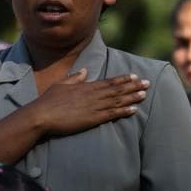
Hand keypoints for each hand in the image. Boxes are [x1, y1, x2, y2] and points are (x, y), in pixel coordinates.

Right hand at [29, 69, 148, 135]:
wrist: (42, 115)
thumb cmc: (49, 100)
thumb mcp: (61, 84)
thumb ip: (75, 78)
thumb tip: (85, 71)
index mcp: (86, 86)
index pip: (109, 81)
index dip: (123, 79)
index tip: (135, 76)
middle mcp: (93, 95)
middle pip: (117, 89)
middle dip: (134, 86)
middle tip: (148, 83)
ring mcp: (94, 107)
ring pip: (117, 100)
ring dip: (132, 97)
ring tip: (144, 94)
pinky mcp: (92, 119)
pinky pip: (112, 114)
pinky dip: (124, 111)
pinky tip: (134, 110)